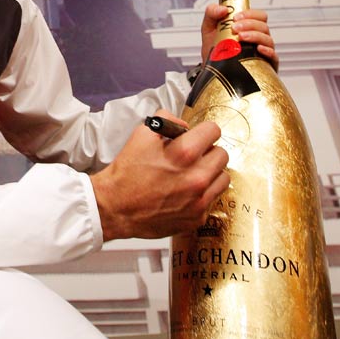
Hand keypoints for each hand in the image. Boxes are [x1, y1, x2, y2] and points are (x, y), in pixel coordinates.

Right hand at [90, 110, 228, 240]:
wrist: (115, 208)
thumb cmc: (127, 172)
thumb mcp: (142, 134)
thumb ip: (167, 121)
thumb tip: (184, 125)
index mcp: (185, 153)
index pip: (214, 130)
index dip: (203, 131)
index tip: (198, 136)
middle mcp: (197, 177)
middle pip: (222, 154)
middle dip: (208, 151)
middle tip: (194, 156)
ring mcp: (199, 200)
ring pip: (223, 178)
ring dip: (210, 173)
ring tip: (193, 174)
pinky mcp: (198, 217)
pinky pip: (212, 199)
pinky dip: (202, 195)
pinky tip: (185, 193)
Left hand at [200, 4, 278, 69]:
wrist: (212, 72)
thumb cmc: (214, 50)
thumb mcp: (208, 29)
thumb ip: (211, 14)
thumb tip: (223, 9)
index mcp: (249, 28)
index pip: (259, 16)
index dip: (250, 14)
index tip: (235, 17)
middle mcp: (258, 39)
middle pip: (264, 26)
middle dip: (250, 24)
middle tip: (235, 28)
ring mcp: (263, 52)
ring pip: (268, 39)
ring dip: (255, 35)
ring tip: (240, 37)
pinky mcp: (266, 66)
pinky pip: (274, 57)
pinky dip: (268, 51)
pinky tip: (258, 49)